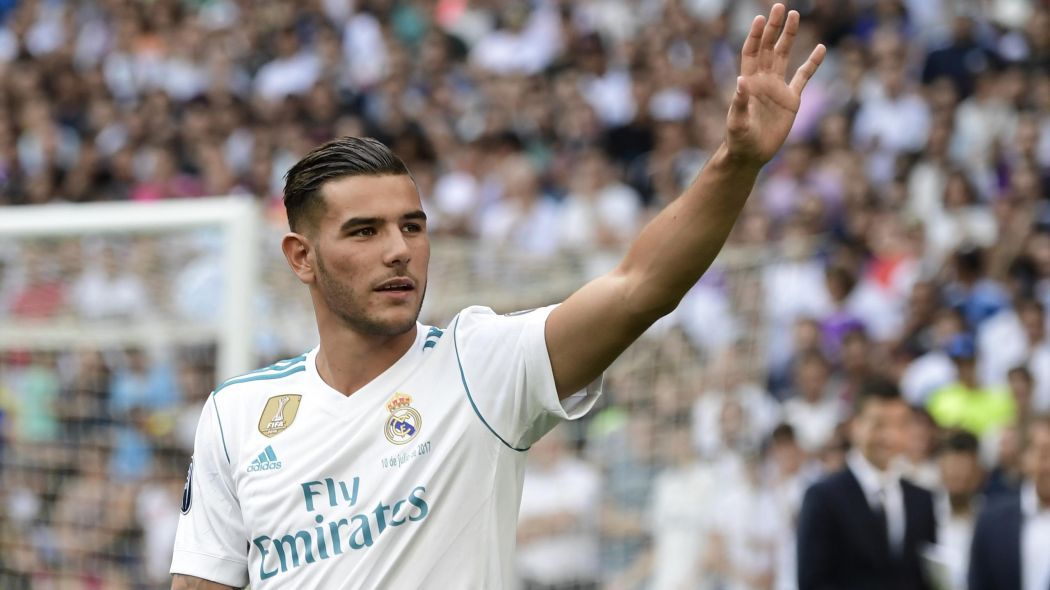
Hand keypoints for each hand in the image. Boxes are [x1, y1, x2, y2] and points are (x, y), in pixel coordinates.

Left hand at [725, 3, 825, 165]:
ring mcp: (777, 88)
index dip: (756, 36)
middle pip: (769, 48)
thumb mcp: (737, 122)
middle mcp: (763, 80)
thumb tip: (741, 80)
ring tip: (795, 16)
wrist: (751, 155)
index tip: (761, 19)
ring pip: (784, 56)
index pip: (752, 52)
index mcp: (748, 82)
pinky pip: (803, 77)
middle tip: (780, 7)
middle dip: (774, 28)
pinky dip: (811, 64)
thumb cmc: (739, 140)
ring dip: (789, 36)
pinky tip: (820, 48)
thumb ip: (739, 102)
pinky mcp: (791, 100)